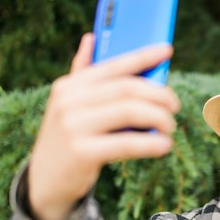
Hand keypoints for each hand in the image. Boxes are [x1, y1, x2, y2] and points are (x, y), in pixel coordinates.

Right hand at [27, 33, 180, 219]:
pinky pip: (126, 143)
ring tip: (170, 126)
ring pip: (129, 111)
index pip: (113, 65)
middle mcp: (69, 101)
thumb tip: (90, 37)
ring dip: (158, 117)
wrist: (45, 182)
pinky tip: (164, 145)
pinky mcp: (81, 152)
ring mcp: (73, 126)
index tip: (167, 50)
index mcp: (69, 85)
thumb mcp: (69, 105)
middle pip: (126, 89)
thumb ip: (82, 74)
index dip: (143, 56)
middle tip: (174, 105)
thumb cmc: (68, 139)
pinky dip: (151, 143)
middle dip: (157, 94)